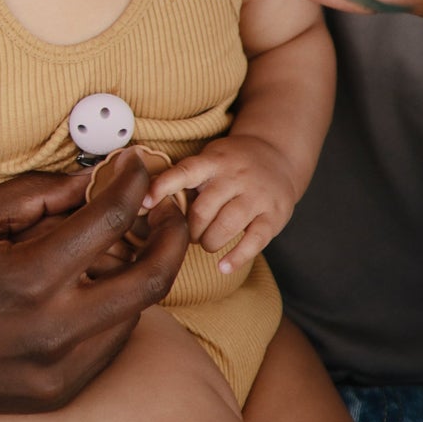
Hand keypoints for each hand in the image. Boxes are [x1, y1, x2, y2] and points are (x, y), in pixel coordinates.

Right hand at [0, 152, 188, 416]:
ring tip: (130, 238)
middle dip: (171, 232)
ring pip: (136, 312)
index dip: (133, 182)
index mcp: (28, 278)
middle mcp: (54, 331)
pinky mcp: (58, 392)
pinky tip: (98, 283)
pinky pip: (110, 343)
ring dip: (142, 270)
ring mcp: (60, 370)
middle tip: (168, 204)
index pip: (111, 220)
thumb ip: (39, 194)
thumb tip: (94, 177)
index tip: (138, 162)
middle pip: (152, 278)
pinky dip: (117, 307)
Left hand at [144, 135, 299, 273]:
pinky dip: (237, 257)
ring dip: (209, 242)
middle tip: (190, 233)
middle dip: (190, 229)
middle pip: (203, 210)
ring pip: (226, 226)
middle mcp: (235, 176)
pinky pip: (254, 241)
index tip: (145, 203)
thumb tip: (144, 203)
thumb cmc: (232, 163)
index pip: (185, 172)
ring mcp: (257, 195)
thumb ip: (185, 179)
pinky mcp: (274, 215)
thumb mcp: (210, 159)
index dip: (164, 187)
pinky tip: (223, 266)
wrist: (278, 155)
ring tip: (207, 242)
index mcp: (214, 161)